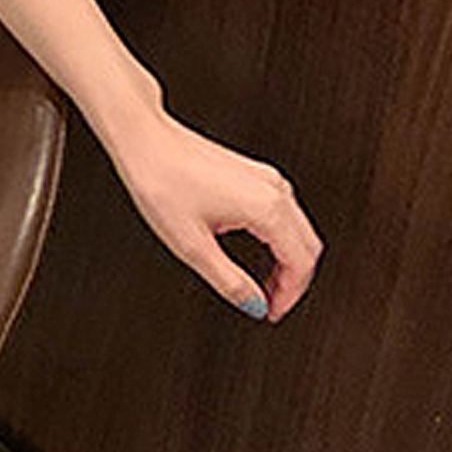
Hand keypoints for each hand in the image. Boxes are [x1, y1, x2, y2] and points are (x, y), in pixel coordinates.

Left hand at [105, 109, 322, 322]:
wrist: (144, 139)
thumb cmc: (161, 180)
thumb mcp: (191, 245)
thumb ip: (228, 280)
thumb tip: (253, 305)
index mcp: (266, 207)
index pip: (301, 263)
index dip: (290, 296)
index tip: (272, 312)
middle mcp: (274, 189)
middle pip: (308, 246)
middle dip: (294, 280)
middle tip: (271, 302)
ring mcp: (265, 177)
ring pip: (298, 229)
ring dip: (287, 259)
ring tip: (263, 283)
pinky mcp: (253, 172)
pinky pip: (283, 212)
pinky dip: (278, 238)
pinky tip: (257, 251)